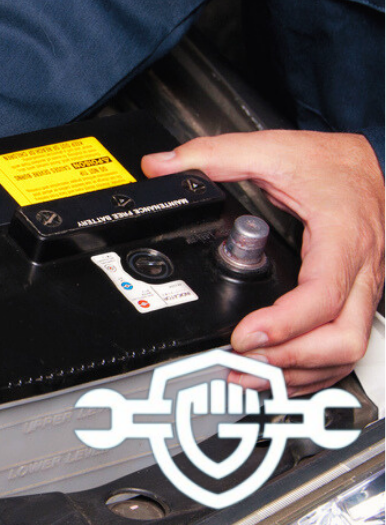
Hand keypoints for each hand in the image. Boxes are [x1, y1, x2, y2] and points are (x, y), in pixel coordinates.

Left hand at [142, 130, 385, 395]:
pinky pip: (343, 347)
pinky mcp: (356, 300)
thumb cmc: (330, 163)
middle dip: (291, 362)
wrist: (368, 163)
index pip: (323, 295)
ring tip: (248, 374)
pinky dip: (311, 367)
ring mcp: (363, 289)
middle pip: (344, 338)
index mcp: (341, 237)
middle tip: (241, 363)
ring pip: (347, 351)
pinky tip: (276, 370)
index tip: (244, 336)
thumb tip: (160, 166)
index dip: (284, 325)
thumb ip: (213, 155)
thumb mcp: (271, 149)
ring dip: (299, 372)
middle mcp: (360, 270)